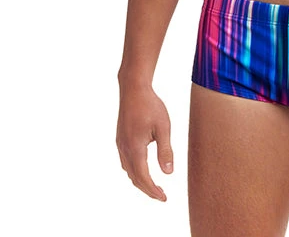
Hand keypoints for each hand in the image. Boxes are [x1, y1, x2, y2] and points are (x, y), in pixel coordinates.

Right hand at [116, 86, 173, 200]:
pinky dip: (134, 170)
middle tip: (161, 195)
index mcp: (135, 148)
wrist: (133, 88)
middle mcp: (124, 148)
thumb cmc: (151, 105)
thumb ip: (165, 151)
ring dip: (140, 180)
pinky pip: (125, 161)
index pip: (143, 177)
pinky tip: (142, 167)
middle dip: (147, 189)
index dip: (153, 190)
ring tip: (153, 184)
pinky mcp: (120, 138)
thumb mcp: (163, 127)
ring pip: (128, 170)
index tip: (164, 198)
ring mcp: (120, 143)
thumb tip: (168, 173)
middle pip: (134, 177)